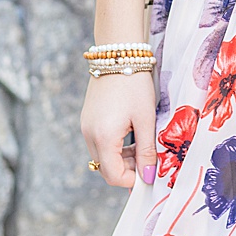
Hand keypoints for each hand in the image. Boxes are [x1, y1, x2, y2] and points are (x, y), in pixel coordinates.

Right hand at [80, 70, 156, 188]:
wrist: (118, 55)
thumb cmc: (135, 85)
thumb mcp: (146, 119)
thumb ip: (147, 150)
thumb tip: (149, 176)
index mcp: (103, 137)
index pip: (112, 175)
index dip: (131, 181)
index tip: (150, 175)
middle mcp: (88, 135)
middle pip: (105, 167)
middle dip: (128, 169)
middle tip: (149, 159)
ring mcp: (85, 127)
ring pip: (102, 156)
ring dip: (122, 157)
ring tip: (143, 144)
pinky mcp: (87, 120)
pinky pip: (100, 142)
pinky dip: (114, 145)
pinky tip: (131, 134)